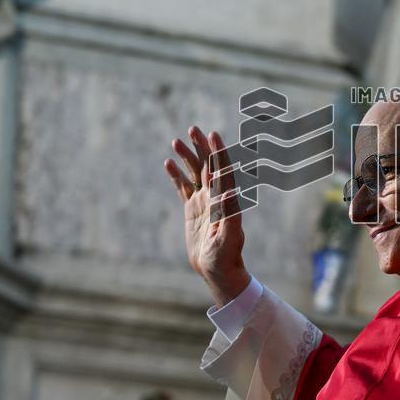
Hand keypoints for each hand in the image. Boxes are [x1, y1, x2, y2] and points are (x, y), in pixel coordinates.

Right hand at [164, 126, 249, 306]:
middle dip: (201, 147)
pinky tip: (168, 163)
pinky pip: (183, 188)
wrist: (217, 271)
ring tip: (175, 141)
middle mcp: (216, 197)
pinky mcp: (193, 210)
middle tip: (192, 129)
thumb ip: (230, 215)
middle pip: (208, 166)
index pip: (223, 169)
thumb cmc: (226, 256)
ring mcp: (204, 202)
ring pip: (194, 174)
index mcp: (226, 199)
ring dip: (186, 157)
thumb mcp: (229, 237)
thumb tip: (231, 191)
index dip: (218, 151)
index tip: (213, 134)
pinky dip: (176, 175)